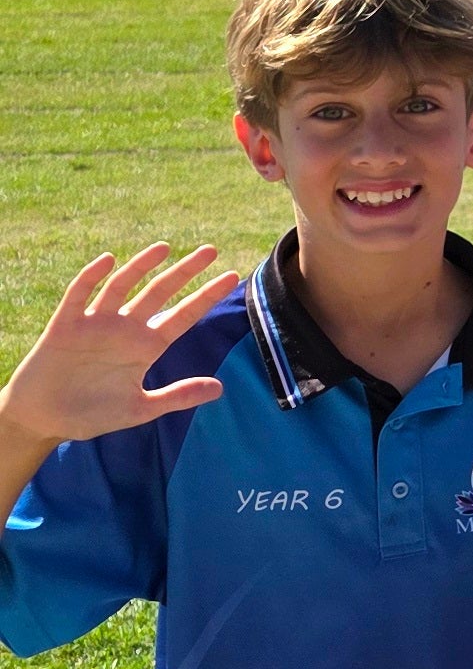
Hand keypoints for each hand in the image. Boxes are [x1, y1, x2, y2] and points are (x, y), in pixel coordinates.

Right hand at [0, 246, 236, 449]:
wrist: (44, 420)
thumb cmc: (92, 414)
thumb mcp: (140, 408)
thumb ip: (177, 396)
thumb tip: (220, 388)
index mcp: (145, 347)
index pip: (182, 316)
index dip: (205, 296)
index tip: (232, 276)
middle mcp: (124, 328)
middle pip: (159, 293)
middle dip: (184, 272)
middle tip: (211, 250)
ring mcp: (95, 323)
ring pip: (122, 286)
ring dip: (141, 266)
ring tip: (164, 248)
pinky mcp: (66, 325)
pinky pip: (79, 294)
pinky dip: (92, 277)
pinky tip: (108, 261)